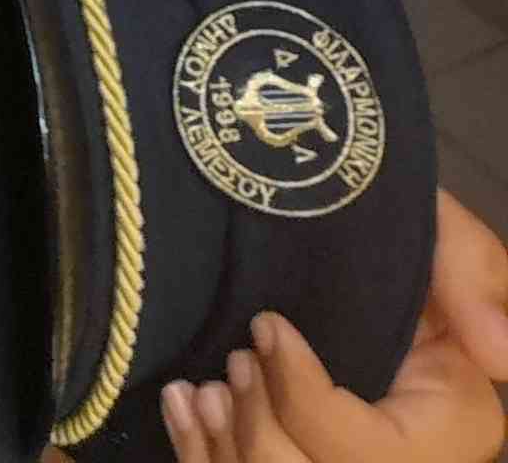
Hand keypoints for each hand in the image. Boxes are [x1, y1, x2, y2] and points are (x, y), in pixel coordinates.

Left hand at [160, 191, 507, 460]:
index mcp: (451, 431)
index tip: (265, 327)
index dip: (303, 400)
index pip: (366, 455)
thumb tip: (501, 352)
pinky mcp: (295, 455)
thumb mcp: (437, 231)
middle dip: (260, 431)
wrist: (326, 221)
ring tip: (205, 389)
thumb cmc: (380, 225)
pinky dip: (201, 453)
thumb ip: (473, 276)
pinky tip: (185, 406)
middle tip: (237, 360)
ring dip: (225, 448)